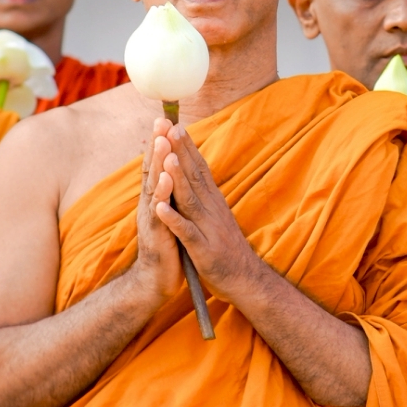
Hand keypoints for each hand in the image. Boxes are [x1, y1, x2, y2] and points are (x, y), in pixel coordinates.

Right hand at [126, 125, 183, 304]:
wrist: (156, 280)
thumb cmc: (166, 246)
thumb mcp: (168, 215)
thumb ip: (168, 194)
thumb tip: (170, 172)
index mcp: (156, 199)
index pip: (157, 166)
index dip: (160, 143)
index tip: (165, 119)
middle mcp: (150, 205)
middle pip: (152, 170)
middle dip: (157, 145)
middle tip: (161, 121)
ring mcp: (151, 219)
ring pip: (153, 187)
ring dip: (157, 165)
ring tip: (162, 143)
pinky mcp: (156, 236)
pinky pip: (159, 213)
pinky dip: (162, 196)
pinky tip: (166, 181)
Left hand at [152, 120, 265, 302]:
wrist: (246, 281)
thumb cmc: (226, 249)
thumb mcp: (217, 217)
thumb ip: (206, 197)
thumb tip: (196, 174)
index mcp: (214, 202)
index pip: (200, 170)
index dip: (188, 148)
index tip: (176, 125)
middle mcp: (212, 210)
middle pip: (195, 177)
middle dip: (182, 153)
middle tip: (170, 129)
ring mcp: (208, 229)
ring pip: (190, 200)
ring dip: (178, 179)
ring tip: (166, 159)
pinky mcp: (204, 250)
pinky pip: (186, 233)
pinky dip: (173, 220)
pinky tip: (160, 207)